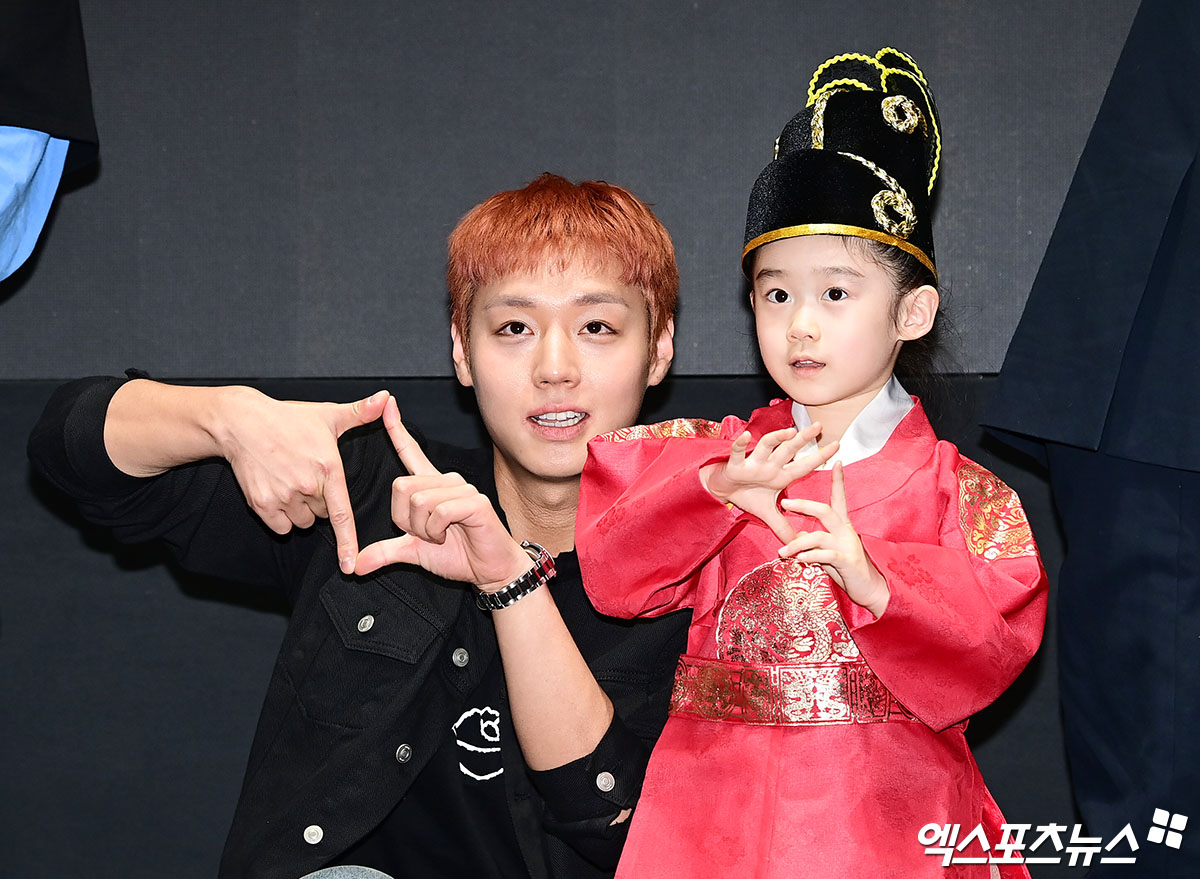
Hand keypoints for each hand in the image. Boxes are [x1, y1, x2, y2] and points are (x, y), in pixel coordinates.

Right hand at [217, 387, 389, 572]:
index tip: (350, 566)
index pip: (341, 514)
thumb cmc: (288, 418)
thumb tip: (386, 397)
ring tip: (291, 480)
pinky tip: (278, 492)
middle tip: (308, 475)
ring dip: (301, 510)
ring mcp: (281, 497)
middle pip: (323, 515)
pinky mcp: (260, 504)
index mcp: (328, 469)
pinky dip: (281, 517)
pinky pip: (281, 526)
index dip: (347, 543)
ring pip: (302, 522)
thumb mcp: (328, 414)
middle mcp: (306, 487)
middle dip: (320, 502)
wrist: (242, 422)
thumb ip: (361, 413)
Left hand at [354, 397, 532, 588]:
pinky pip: (439, 511)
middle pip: (401, 486)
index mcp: (431, 486)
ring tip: (441, 535)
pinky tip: (450, 535)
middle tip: (426, 533)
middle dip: (405, 519)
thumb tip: (356, 566)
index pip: (410, 452)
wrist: (489, 569)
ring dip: (423, 528)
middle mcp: (446, 480)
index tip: (387, 403)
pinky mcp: (474, 501)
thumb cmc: (457, 555)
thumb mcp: (413, 552)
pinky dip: (436, 531)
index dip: (397, 429)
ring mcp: (461, 488)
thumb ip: (385, 552)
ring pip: (418, 501)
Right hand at [701, 423, 838, 543]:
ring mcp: (753, 464)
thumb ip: (783, 528)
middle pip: (789, 450)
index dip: (820, 456)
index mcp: (780, 476)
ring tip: (789, 432)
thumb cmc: (747, 495)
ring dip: (776, 438)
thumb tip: (798, 544)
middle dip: (804, 438)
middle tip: (819, 426)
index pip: (804, 465)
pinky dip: (740, 444)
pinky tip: (745, 436)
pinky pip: (738, 453)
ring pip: (766, 446)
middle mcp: (770, 466)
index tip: (837, 445)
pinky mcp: (735, 465)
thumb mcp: (768, 514)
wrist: (722, 490)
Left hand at [779, 461, 888, 615]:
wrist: (869, 589)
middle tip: (784, 503)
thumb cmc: (846, 569)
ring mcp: (848, 546)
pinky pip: (826, 555)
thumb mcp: (828, 552)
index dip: (838, 480)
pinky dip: (810, 556)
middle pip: (825, 510)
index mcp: (843, 526)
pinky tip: (799, 559)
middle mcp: (846, 532)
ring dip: (797, 543)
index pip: (840, 498)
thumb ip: (814, 542)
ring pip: (819, 536)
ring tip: (782, 552)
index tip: (838, 460)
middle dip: (804, 505)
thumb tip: (796, 534)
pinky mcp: (848, 561)